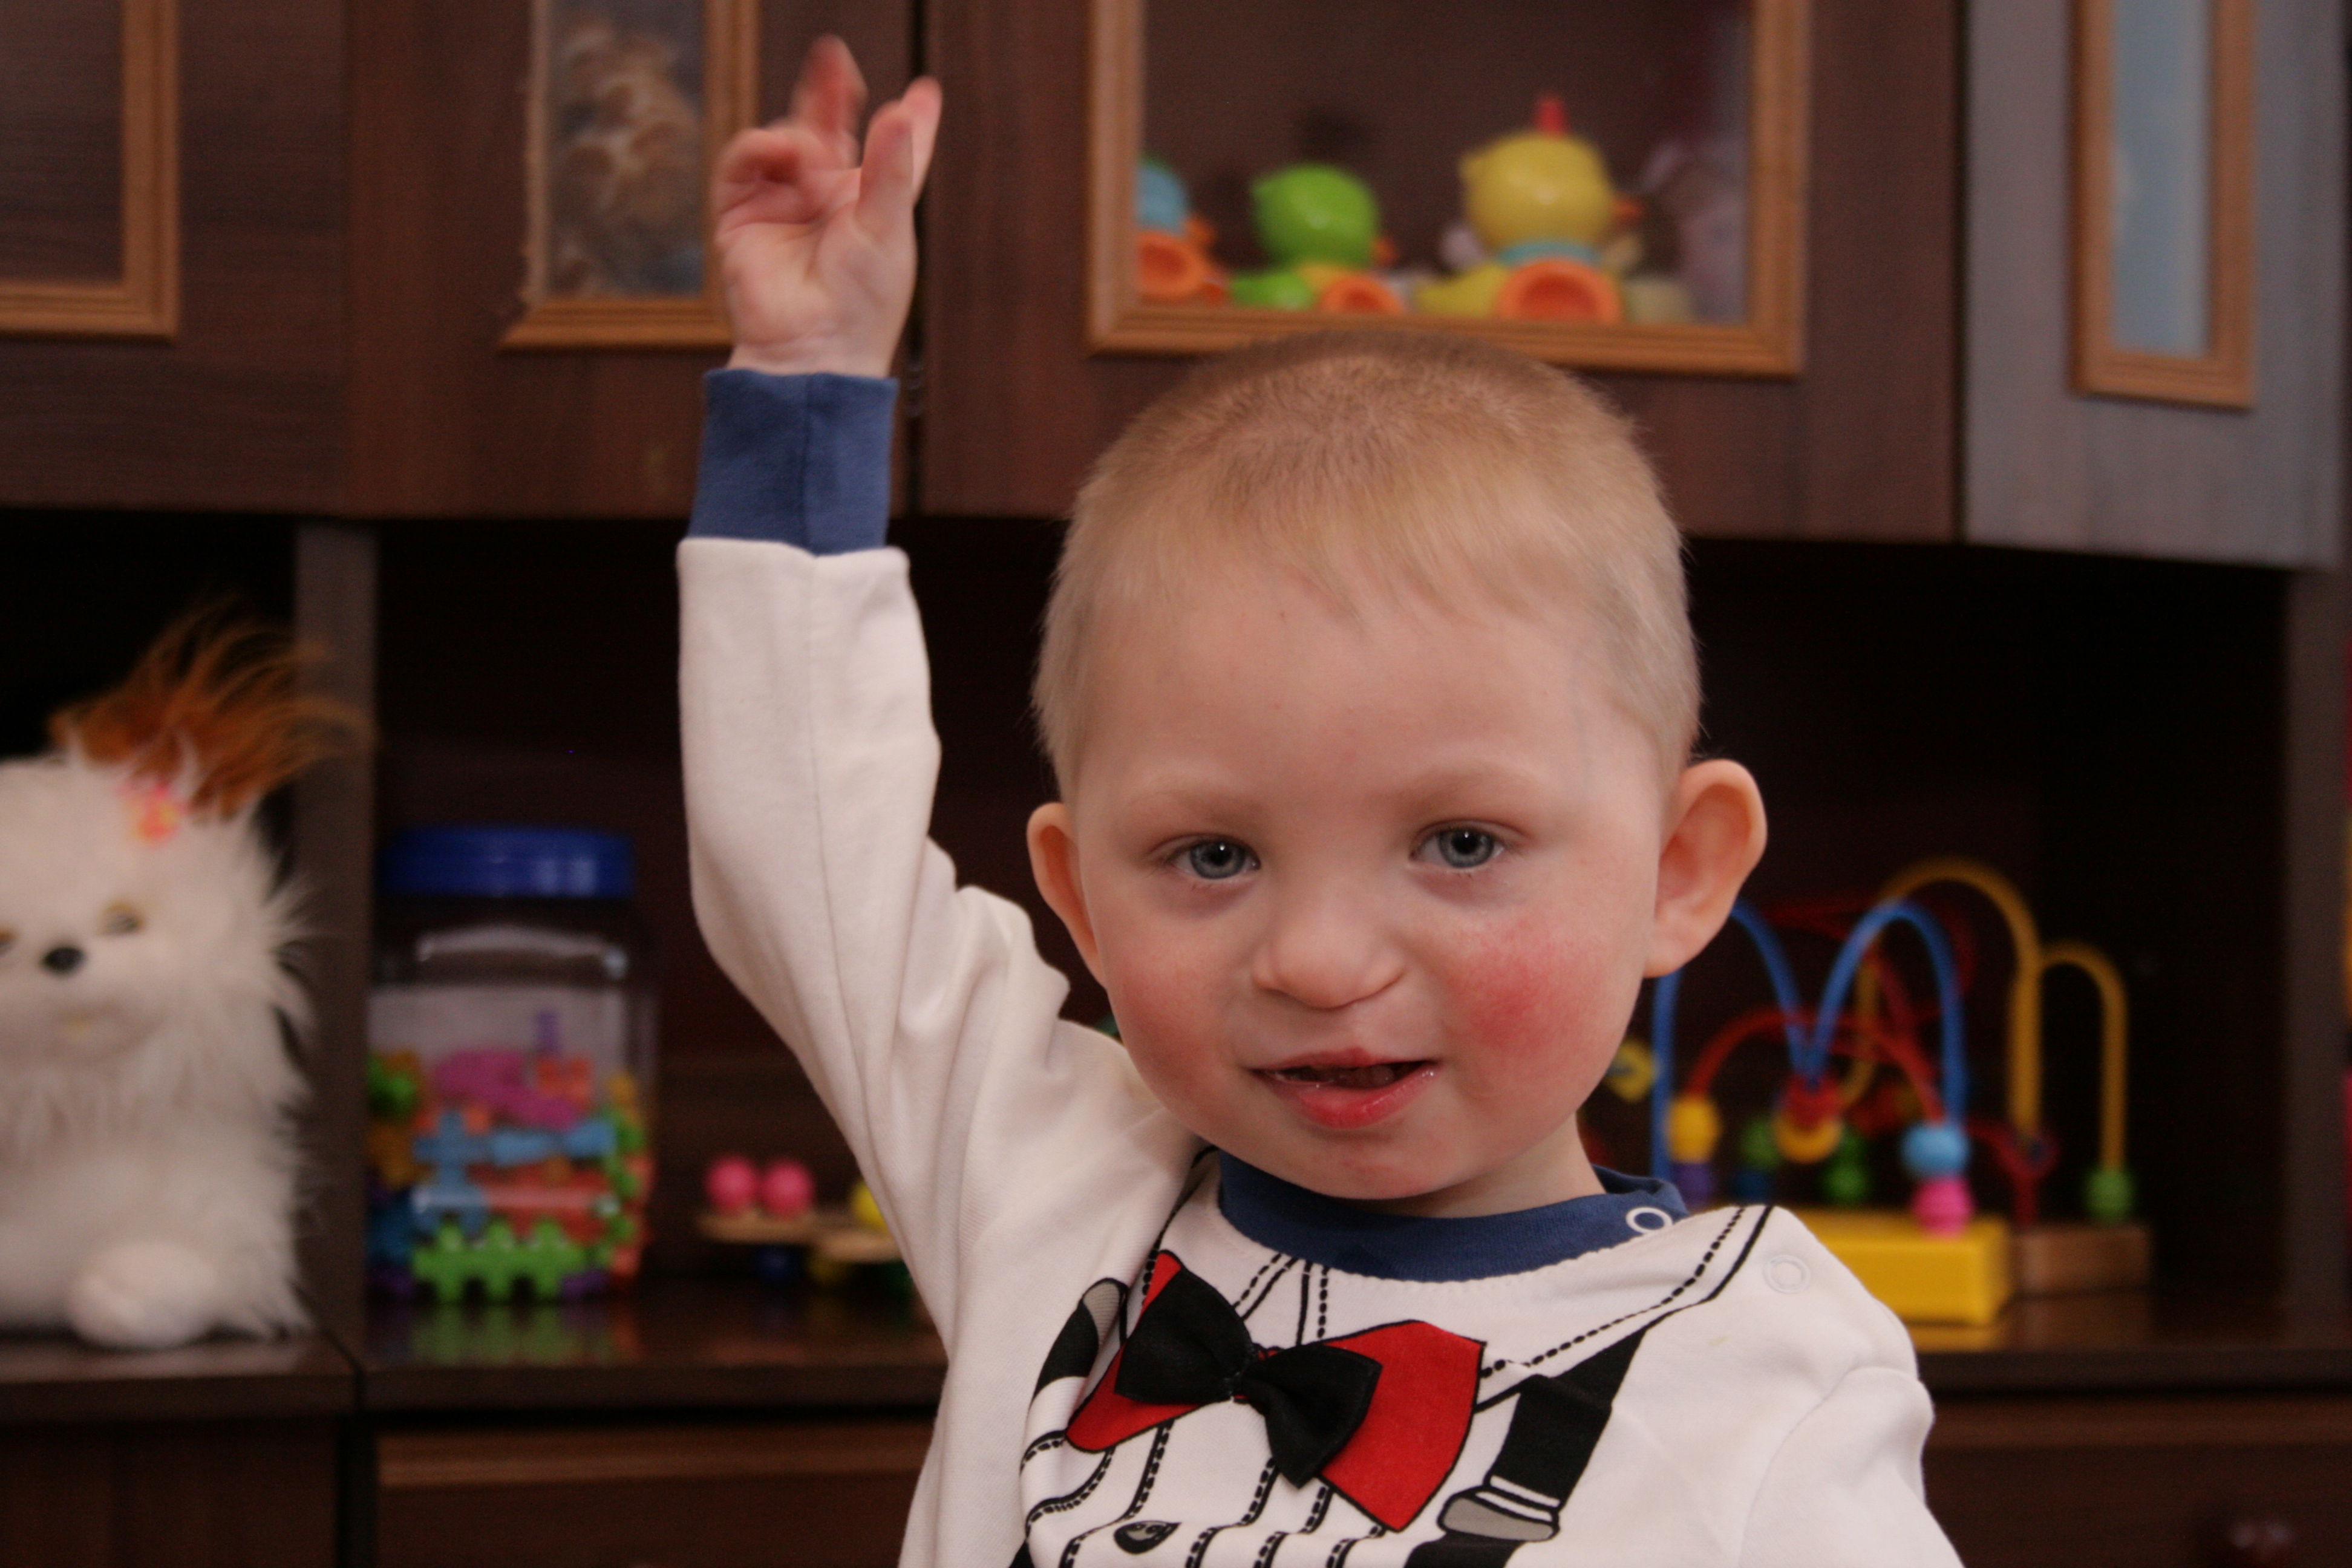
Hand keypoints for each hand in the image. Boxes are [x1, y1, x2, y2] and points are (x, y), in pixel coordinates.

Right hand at [713, 37, 940, 378]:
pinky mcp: (743, 213)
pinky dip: (759, 146)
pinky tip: (776, 150)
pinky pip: (745, 161)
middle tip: (833, 54)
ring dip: (795, 133)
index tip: (924, 91)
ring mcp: (783, 203)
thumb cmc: (863, 301)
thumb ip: (891, 165)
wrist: (813, 347)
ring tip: (805, 153)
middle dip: (831, 93)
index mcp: (869, 206)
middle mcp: (826, 200)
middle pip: (829, 130)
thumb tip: (903, 107)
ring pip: (785, 139)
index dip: (907, 123)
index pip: (890, 154)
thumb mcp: (887, 226)